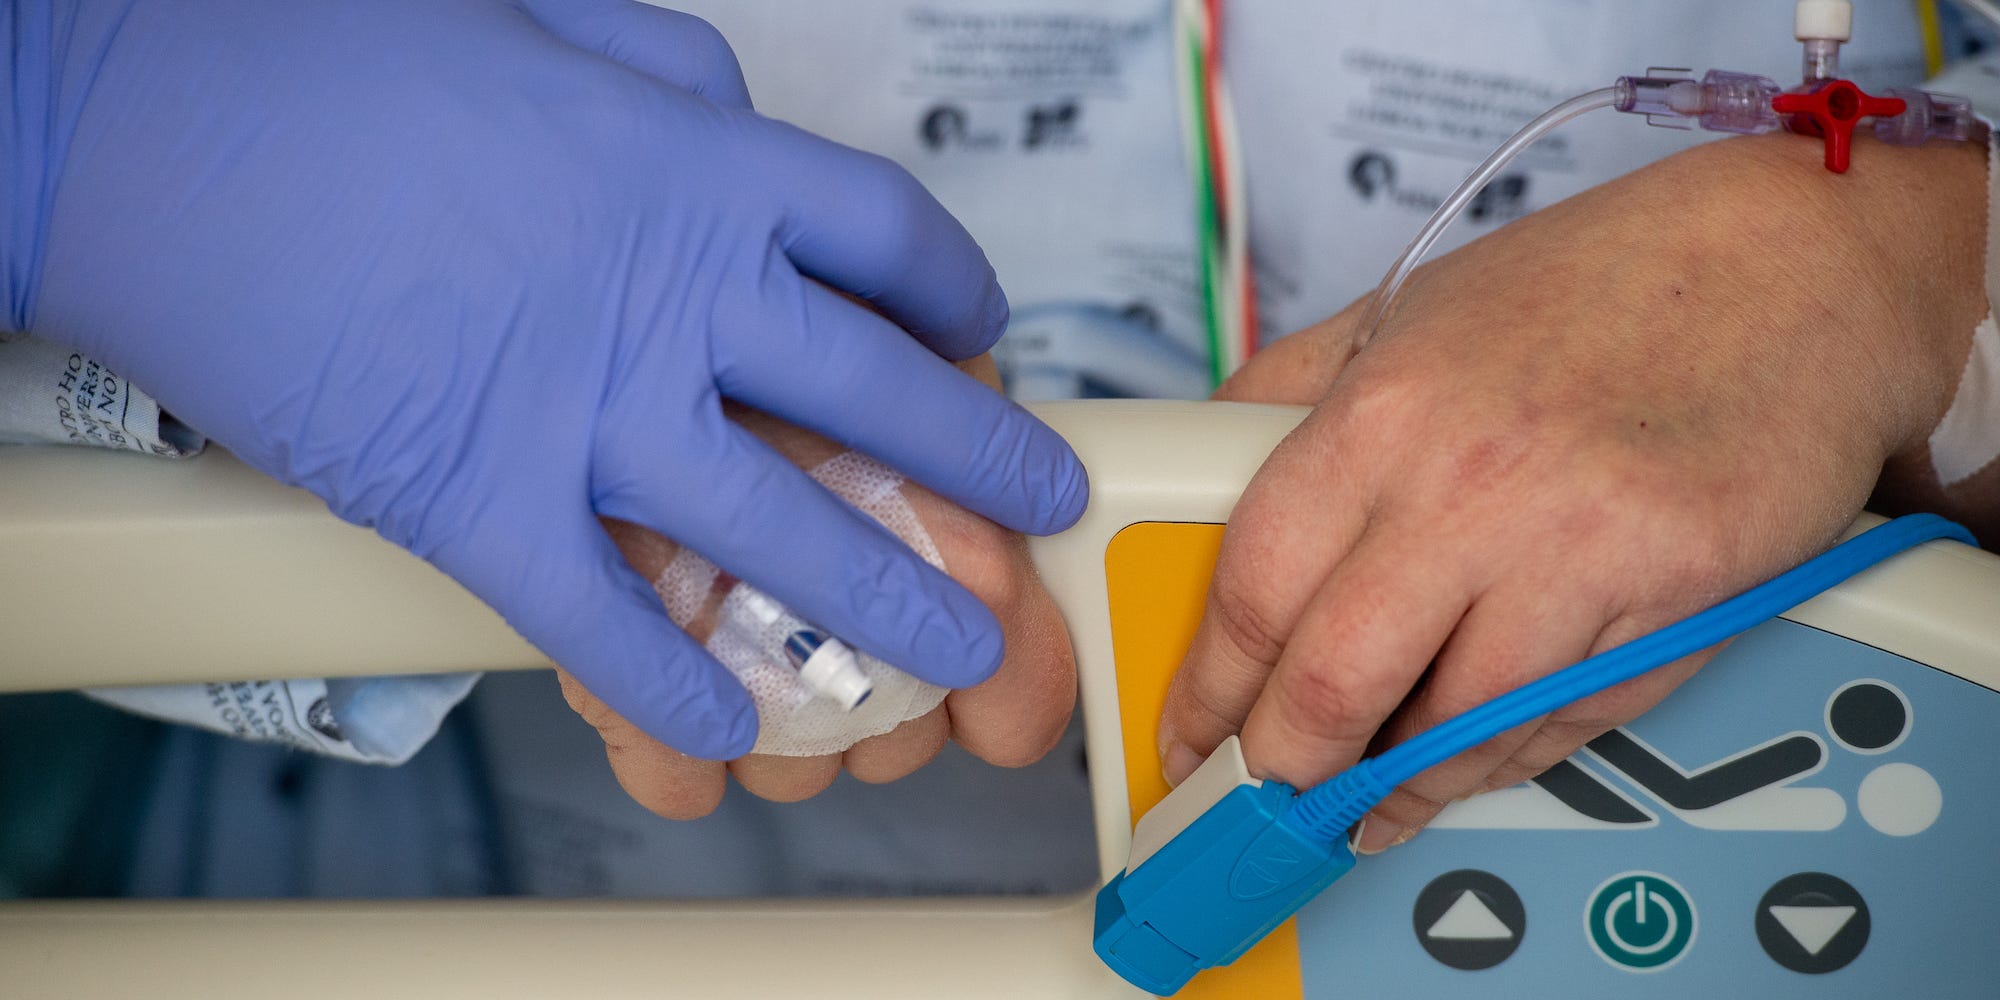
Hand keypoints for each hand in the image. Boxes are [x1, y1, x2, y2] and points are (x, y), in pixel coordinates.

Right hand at [18, 0, 1085, 759]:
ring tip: (962, 652)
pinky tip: (728, 729)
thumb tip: (726, 102)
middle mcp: (677, 295)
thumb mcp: (544, 19)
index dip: (952, 295)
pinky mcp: (477, 498)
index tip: (978, 333)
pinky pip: (602, 618)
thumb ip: (661, 71)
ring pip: (782, 527)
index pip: (884, 240)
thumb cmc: (333, 55)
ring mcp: (587, 406)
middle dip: (980, 459)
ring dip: (888, 600)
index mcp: (700, 166)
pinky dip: (670, 684)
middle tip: (1035, 507)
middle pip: (879, 393)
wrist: (150, 122)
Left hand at [1160, 134, 1987, 852]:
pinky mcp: (1673, 597)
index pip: (1251, 589)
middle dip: (1282, 769)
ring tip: (1367, 801)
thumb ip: (1290, 392)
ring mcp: (1577, 548)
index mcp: (1381, 411)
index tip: (1190, 735)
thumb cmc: (1597, 286)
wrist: (1791, 264)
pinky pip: (1564, 722)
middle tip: (1266, 797)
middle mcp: (1468, 483)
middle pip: (1330, 683)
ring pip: (1450, 729)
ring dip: (1396, 786)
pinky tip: (1470, 758)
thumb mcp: (1404, 309)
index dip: (1206, 689)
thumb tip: (1205, 473)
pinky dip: (1503, 759)